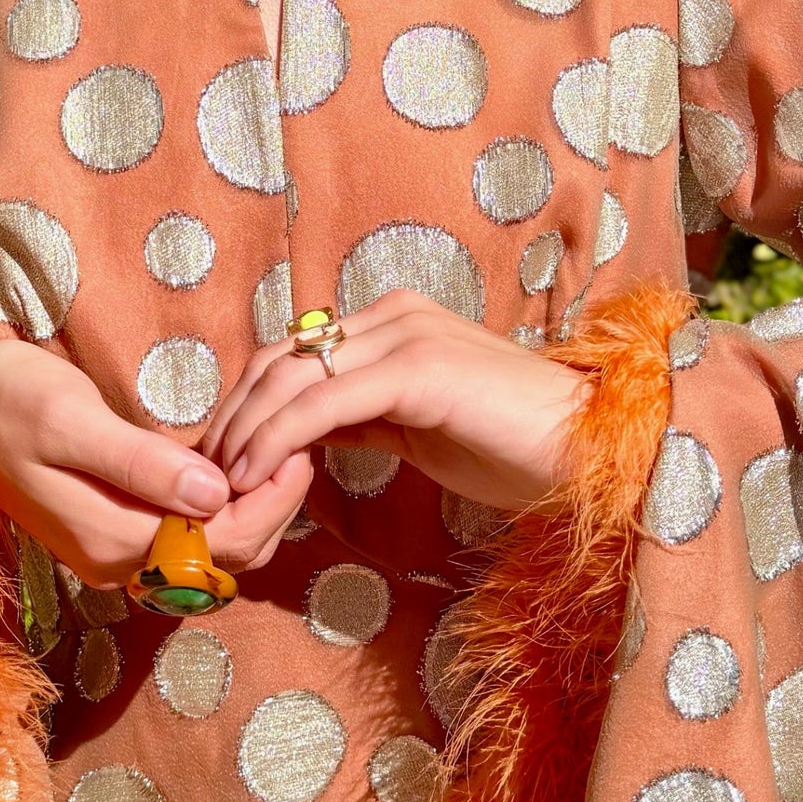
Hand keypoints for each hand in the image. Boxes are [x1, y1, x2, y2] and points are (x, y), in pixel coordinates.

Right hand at [0, 338, 312, 587]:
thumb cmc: (4, 401)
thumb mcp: (73, 421)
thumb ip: (143, 463)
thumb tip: (215, 495)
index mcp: (114, 541)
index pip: (224, 545)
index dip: (272, 502)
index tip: (302, 447)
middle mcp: (119, 563)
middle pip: (226, 559)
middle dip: (272, 509)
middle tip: (302, 445)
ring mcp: (113, 553)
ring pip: (211, 556)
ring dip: (252, 513)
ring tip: (276, 453)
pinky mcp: (110, 533)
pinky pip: (186, 541)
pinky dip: (222, 514)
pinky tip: (232, 468)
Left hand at [204, 293, 586, 515]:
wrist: (597, 454)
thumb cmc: (520, 451)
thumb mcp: (423, 431)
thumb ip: (367, 419)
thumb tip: (309, 436)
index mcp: (397, 323)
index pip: (296, 353)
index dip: (248, 403)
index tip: (222, 457)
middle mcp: (395, 316)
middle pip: (280, 358)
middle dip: (233, 417)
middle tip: (205, 476)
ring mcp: (406, 337)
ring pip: (291, 377)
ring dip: (243, 433)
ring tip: (221, 485)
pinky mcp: (415, 371)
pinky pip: (321, 405)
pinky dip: (276, 441)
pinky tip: (256, 476)